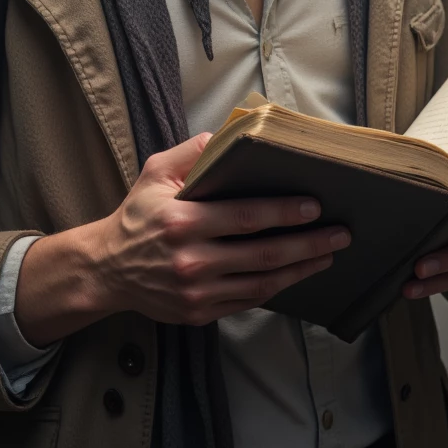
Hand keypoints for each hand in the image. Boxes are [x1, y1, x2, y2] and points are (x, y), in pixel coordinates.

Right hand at [15, 132, 349, 343]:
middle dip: (307, 243)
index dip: (283, 212)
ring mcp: (198, 291)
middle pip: (263, 254)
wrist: (108, 269)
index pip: (245, 217)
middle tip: (340, 234)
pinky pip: (248, 301)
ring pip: (262, 282)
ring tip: (328, 255)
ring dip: (300, 269)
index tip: (314, 206)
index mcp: (183, 221)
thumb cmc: (136, 216)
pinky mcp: (200, 312)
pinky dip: (276, 288)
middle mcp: (193, 259)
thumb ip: (189, 153)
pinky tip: (295, 273)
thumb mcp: (153, 174)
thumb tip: (224, 135)